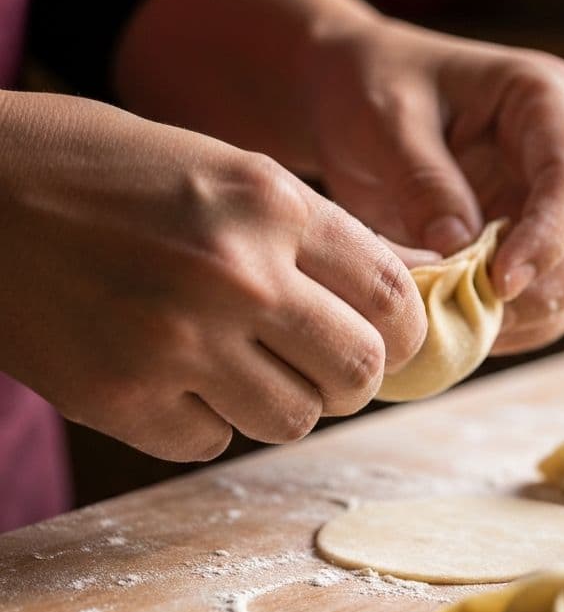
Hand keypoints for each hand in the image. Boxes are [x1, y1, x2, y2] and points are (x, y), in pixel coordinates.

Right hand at [0, 91, 427, 460]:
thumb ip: (321, 234)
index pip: (394, 297)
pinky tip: (170, 376)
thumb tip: (407, 289)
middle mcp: (237, 274)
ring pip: (294, 421)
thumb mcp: (228, 171)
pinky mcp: (118, 399)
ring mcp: (176, 342)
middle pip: (360, 372)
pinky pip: (211, 442)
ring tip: (240, 364)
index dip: (407, 331)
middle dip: (353, 377)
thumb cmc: (107, 169)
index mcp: (271, 202)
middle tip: (323, 363)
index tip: (394, 341)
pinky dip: (204, 421)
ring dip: (281, 402)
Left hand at [307, 18, 563, 353]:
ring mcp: (556, 198)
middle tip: (480, 318)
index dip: (548, 239)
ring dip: (536, 315)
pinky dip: (519, 324)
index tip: (503, 283)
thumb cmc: (368, 87)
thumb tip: (461, 255)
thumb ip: (424, 184)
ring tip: (468, 329)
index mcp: (544, 97)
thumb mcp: (385, 122)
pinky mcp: (535, 238)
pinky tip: (469, 328)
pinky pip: (552, 295)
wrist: (349, 95)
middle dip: (548, 287)